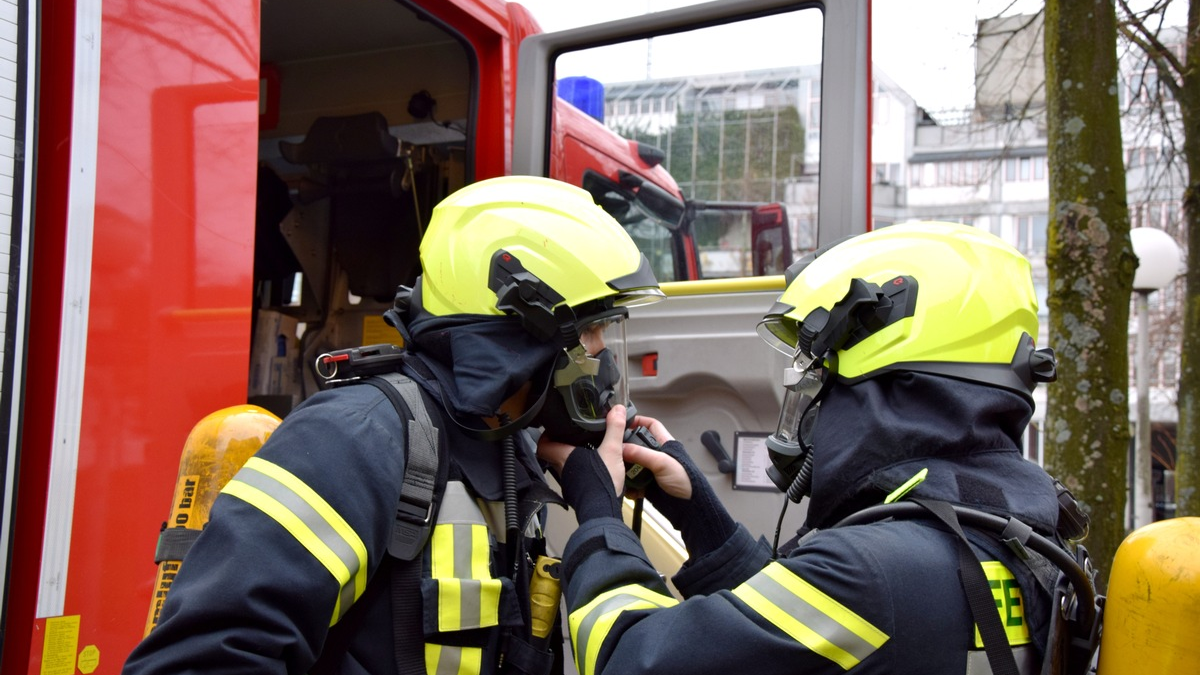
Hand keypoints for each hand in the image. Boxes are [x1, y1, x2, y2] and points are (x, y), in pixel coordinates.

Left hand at [539, 406, 629, 523]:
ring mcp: (569, 483)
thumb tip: (617, 409)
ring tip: (588, 450)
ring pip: (564, 467)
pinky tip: (595, 469)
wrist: (603, 512)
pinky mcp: (577, 493)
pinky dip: (581, 472)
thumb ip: (614, 429)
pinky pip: (575, 479)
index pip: (543, 445)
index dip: (546, 436)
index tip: (556, 429)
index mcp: (564, 456)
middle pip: (554, 454)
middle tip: (575, 437)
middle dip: (563, 445)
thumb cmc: (602, 482)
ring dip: (573, 459)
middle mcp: (562, 470)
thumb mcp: (612, 450)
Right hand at [622, 414, 690, 499]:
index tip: (623, 423)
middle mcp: (658, 455)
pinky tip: (629, 490)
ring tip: (621, 475)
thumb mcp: (663, 463)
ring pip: (633, 466)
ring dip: (626, 471)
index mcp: (665, 444)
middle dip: (626, 450)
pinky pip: (634, 482)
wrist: (689, 505)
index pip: (651, 426)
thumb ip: (642, 453)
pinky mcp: (649, 484)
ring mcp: (653, 470)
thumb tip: (622, 448)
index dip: (639, 421)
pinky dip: (630, 487)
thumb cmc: (685, 480)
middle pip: (637, 446)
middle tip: (616, 452)